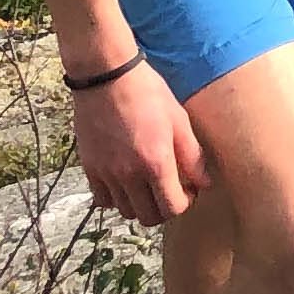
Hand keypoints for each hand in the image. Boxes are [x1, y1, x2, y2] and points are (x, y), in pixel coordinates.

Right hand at [71, 61, 210, 225]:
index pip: (172, 208)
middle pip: (148, 217)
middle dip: (163, 208)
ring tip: (147, 184)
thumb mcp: (179, 120)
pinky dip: (116, 198)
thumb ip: (192, 156)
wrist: (107, 76)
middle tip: (168, 189)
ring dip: (140, 204)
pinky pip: (103, 200)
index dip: (184, 203)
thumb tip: (204, 184)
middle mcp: (130, 174)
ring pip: (126, 211)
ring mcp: (107, 173)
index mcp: (156, 162)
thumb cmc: (148, 92)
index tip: (187, 190)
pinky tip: (124, 181)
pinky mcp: (90, 168)